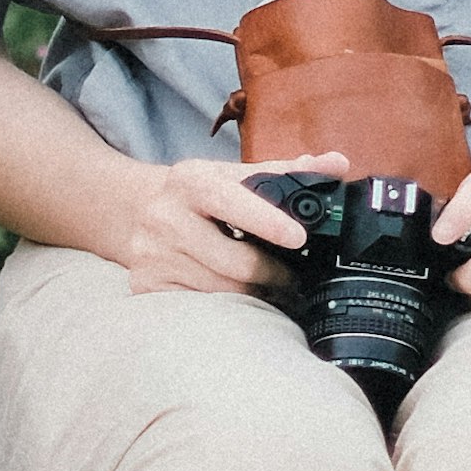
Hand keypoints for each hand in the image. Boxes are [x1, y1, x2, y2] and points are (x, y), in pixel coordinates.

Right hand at [124, 151, 319, 298]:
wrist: (134, 210)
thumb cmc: (197, 195)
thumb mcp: (231, 176)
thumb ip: (287, 171)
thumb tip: (336, 164)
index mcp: (191, 181)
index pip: (231, 201)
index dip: (266, 221)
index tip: (298, 237)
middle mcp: (166, 217)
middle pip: (236, 261)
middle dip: (275, 274)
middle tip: (296, 280)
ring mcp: (153, 255)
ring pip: (223, 291)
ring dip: (255, 295)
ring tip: (272, 291)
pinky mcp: (146, 285)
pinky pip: (201, 306)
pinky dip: (227, 307)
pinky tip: (237, 298)